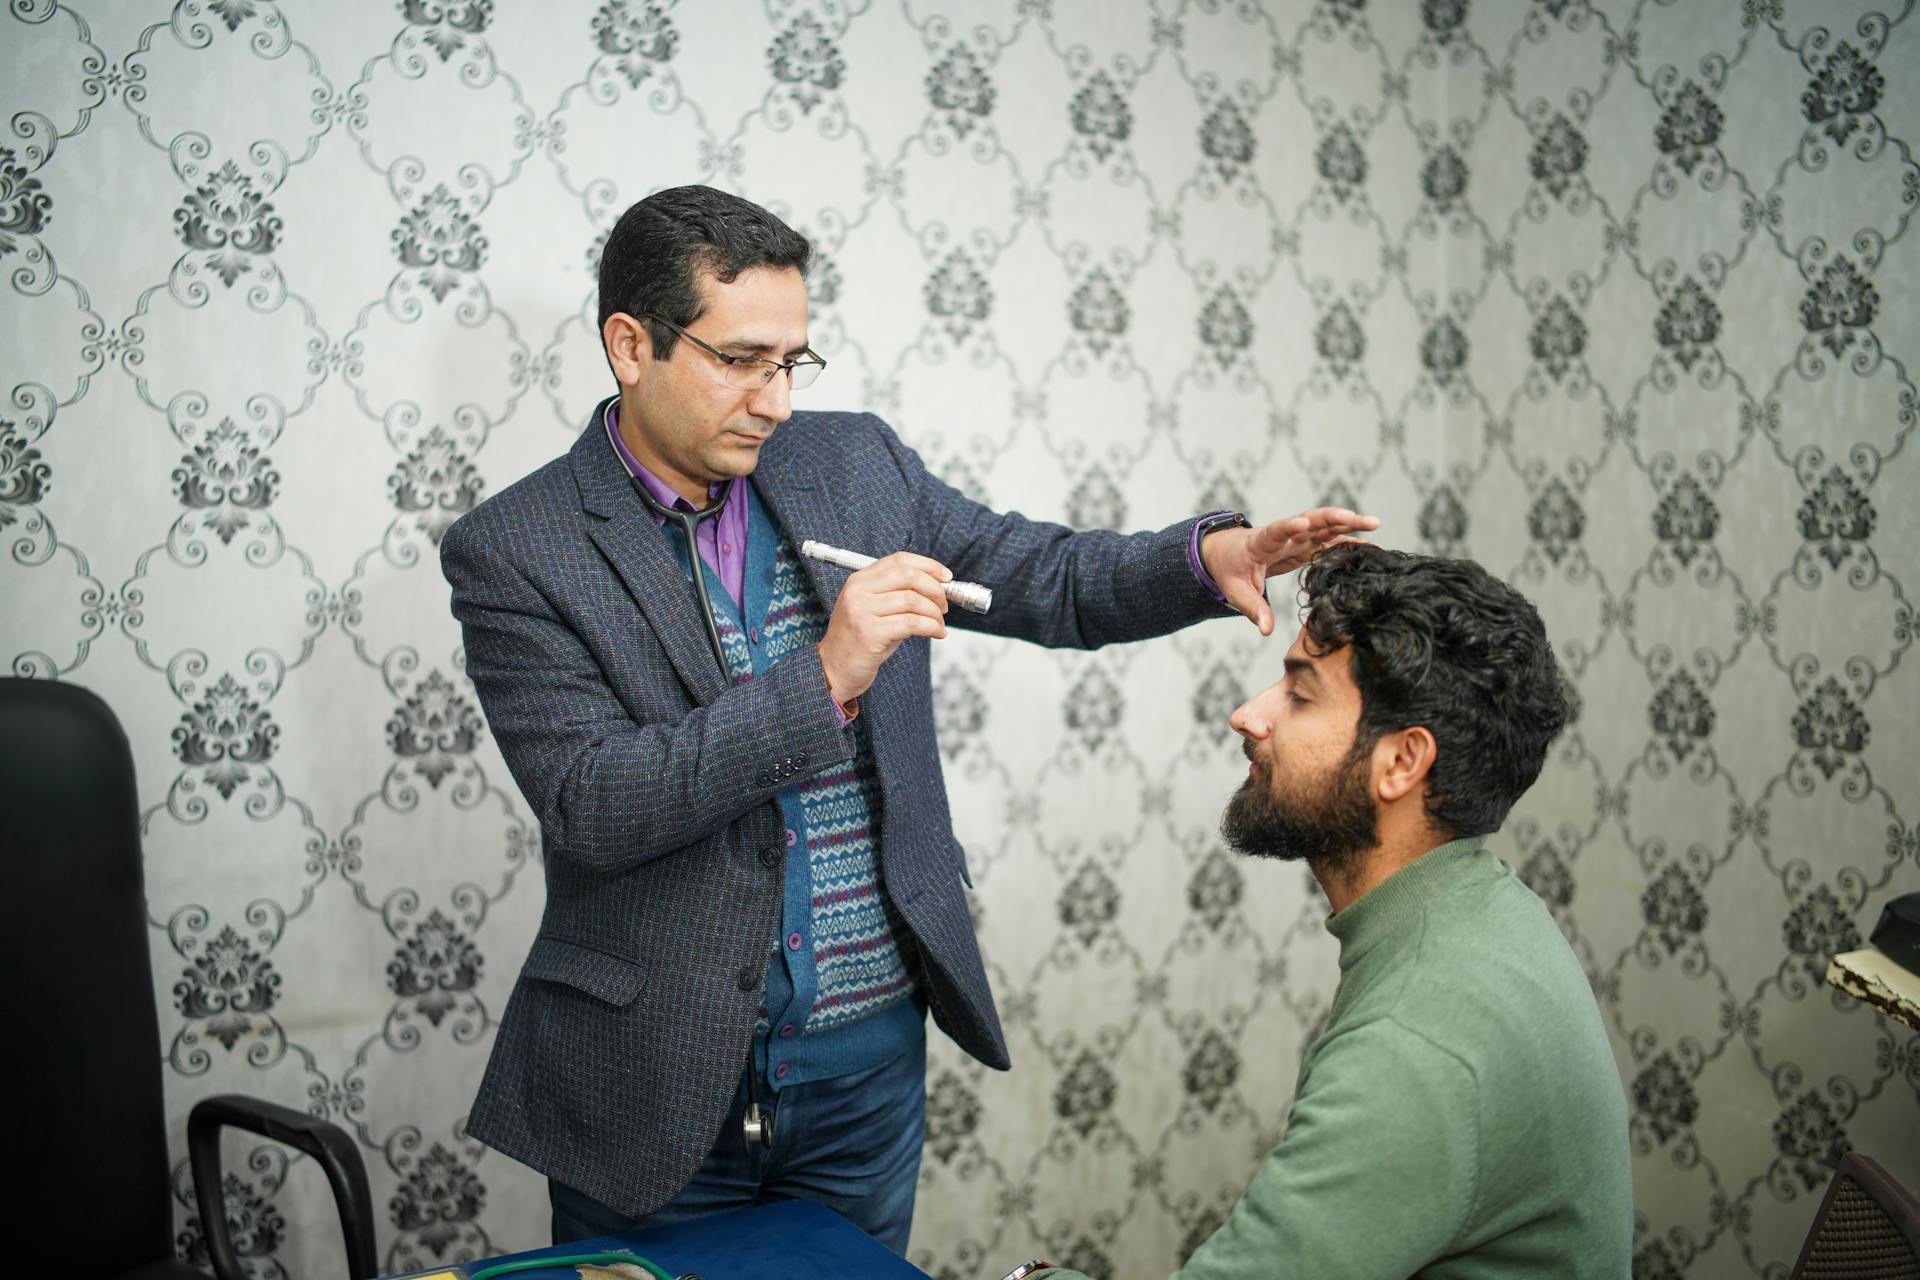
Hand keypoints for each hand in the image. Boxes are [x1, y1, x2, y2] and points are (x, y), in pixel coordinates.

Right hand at [818, 551, 951, 704]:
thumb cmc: (859, 641)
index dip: (928, 566)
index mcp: (860, 580)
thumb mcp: (873, 609)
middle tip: (944, 605)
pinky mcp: (870, 633)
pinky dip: (931, 627)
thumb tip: (937, 588)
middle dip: (935, 589)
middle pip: (909, 576)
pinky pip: (912, 623)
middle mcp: (858, 591)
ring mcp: (861, 611)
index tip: (946, 577)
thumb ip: (898, 594)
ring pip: (913, 600)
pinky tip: (936, 633)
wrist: (834, 669)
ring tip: (939, 624)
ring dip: (935, 613)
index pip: (899, 560)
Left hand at [1201, 507, 1380, 634]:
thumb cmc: (1231, 570)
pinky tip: (1372, 544)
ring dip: (1348, 523)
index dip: (1288, 527)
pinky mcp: (1305, 544)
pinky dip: (1349, 540)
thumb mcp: (1235, 591)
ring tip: (1374, 523)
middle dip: (1331, 518)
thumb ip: (1253, 608)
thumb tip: (1266, 630)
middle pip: (1309, 521)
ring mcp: (1297, 538)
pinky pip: (1329, 540)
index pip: (1276, 532)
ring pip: (1324, 526)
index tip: (1301, 524)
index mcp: (1261, 543)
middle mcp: (1283, 535)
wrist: (1228, 553)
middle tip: (1355, 518)